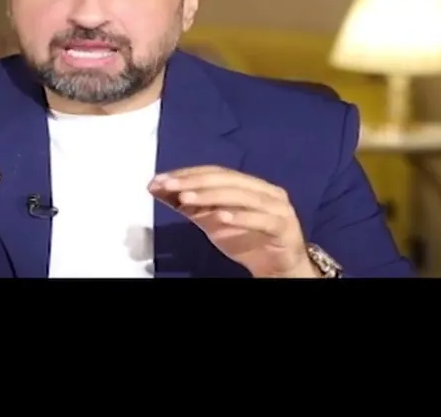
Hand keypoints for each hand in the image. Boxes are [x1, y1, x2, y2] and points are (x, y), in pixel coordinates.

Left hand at [149, 166, 318, 277]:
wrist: (279, 268)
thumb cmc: (247, 239)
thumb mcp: (213, 221)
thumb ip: (190, 205)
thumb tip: (157, 188)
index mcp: (249, 184)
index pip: (216, 172)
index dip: (188, 173)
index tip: (161, 179)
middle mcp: (265, 191)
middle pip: (227, 179)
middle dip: (195, 181)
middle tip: (168, 184)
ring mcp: (277, 208)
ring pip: (242, 196)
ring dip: (211, 197)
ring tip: (185, 198)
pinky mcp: (283, 228)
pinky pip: (260, 220)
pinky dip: (240, 217)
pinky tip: (219, 217)